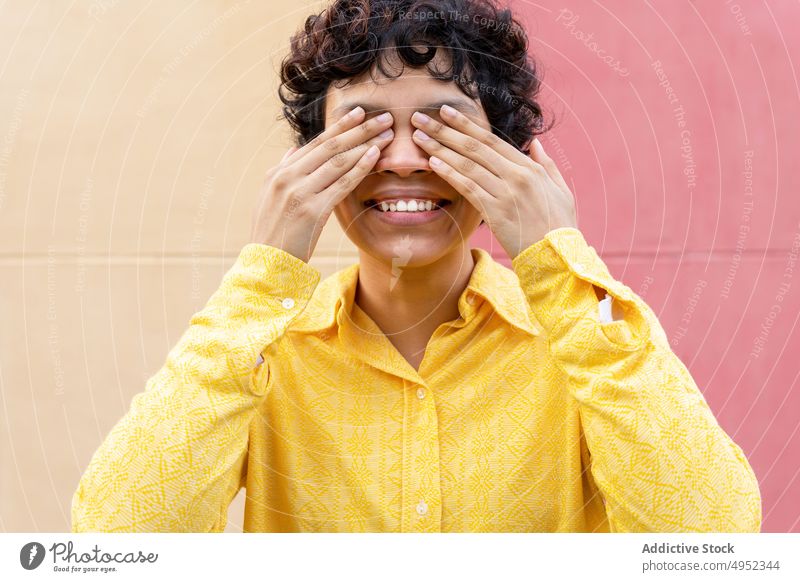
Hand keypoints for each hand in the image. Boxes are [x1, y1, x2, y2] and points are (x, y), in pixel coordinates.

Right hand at [250, 107, 393, 262]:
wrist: (266, 263)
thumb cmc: (272, 234)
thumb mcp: (269, 198)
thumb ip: (283, 172)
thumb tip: (293, 151)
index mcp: (279, 173)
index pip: (315, 143)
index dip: (340, 126)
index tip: (359, 114)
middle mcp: (288, 177)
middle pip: (330, 146)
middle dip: (359, 129)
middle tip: (383, 117)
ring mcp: (300, 193)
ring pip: (338, 161)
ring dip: (365, 144)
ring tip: (387, 134)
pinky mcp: (312, 211)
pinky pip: (342, 184)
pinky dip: (360, 167)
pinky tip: (375, 156)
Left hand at [410, 104, 576, 258]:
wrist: (557, 257)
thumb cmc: (559, 226)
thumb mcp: (560, 190)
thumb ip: (546, 164)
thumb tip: (535, 142)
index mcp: (529, 167)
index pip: (491, 139)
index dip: (465, 124)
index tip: (446, 112)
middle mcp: (516, 176)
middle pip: (474, 147)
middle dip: (445, 130)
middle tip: (420, 118)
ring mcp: (505, 193)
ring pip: (467, 165)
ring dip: (440, 149)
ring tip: (418, 138)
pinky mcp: (495, 212)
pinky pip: (468, 188)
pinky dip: (449, 174)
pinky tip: (432, 163)